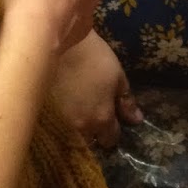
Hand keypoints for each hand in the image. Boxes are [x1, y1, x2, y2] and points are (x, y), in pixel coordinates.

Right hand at [51, 29, 141, 147]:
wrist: (65, 47)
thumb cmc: (97, 60)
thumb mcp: (119, 79)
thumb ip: (126, 102)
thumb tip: (136, 120)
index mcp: (101, 119)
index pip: (110, 140)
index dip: (115, 133)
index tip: (116, 122)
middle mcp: (81, 126)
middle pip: (92, 141)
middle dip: (98, 133)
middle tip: (101, 116)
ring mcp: (63, 120)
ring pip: (76, 133)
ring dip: (83, 127)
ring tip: (87, 109)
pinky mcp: (51, 111)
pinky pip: (64, 123)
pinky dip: (71, 118)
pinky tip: (74, 104)